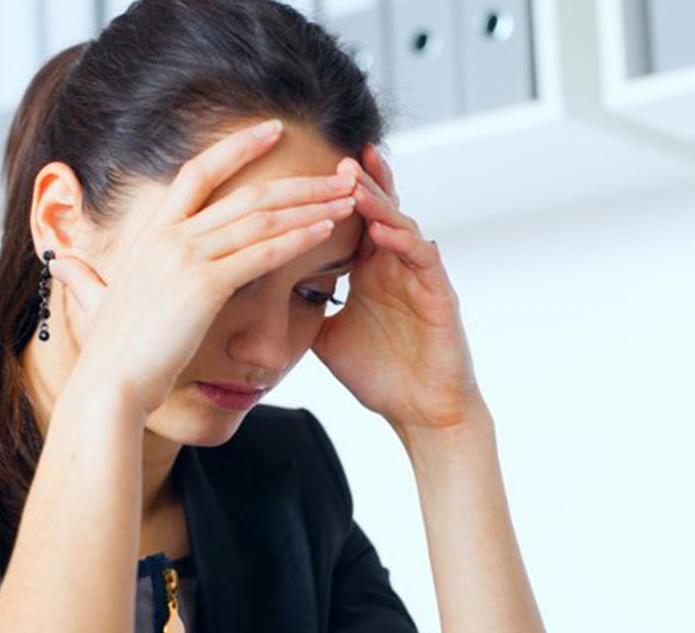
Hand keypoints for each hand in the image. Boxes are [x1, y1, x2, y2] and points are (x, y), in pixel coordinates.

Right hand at [45, 119, 358, 417]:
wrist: (108, 386)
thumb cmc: (110, 354)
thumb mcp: (94, 303)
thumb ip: (84, 277)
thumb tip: (62, 262)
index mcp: (151, 234)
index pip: (198, 172)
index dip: (237, 148)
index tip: (272, 130)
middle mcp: (169, 236)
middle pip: (245, 192)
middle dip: (298, 181)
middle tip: (337, 173)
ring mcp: (186, 257)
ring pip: (260, 217)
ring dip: (310, 205)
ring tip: (347, 198)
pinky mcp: (204, 285)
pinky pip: (261, 253)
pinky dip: (297, 239)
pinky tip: (327, 230)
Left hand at [311, 143, 483, 432]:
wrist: (421, 414)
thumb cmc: (382, 377)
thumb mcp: (328, 338)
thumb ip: (302, 310)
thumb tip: (254, 299)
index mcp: (370, 271)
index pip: (350, 221)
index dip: (331, 196)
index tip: (303, 170)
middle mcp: (395, 266)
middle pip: (377, 210)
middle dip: (357, 182)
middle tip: (334, 156)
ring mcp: (419, 277)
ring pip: (399, 224)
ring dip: (377, 201)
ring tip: (353, 180)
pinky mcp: (439, 295)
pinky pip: (422, 257)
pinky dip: (402, 240)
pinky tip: (381, 229)